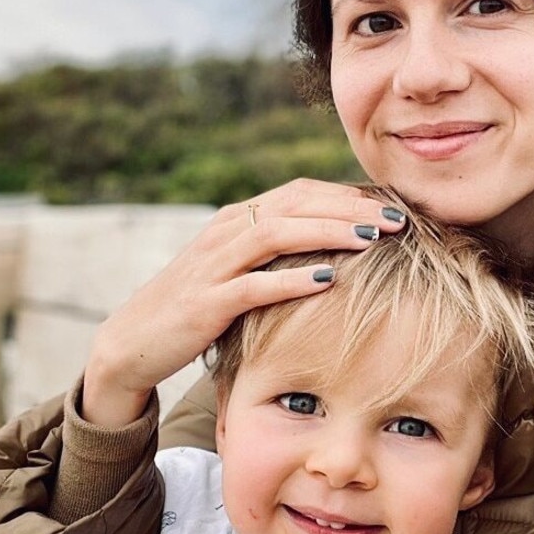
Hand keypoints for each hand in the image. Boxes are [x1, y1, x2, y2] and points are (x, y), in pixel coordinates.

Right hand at [81, 179, 405, 426]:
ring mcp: (214, 266)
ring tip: (373, 239)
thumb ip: (279, 253)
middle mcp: (226, 232)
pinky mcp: (206, 303)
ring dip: (329, 232)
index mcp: (238, 220)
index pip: (302, 192)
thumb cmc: (199, 307)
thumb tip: (339, 247)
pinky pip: (254, 285)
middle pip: (296, 204)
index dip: (349, 195)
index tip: (394, 207)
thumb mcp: (239, 270)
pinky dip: (293, 279)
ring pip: (278, 234)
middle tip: (399, 219)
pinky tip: (330, 279)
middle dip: (351, 208)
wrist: (134, 341)